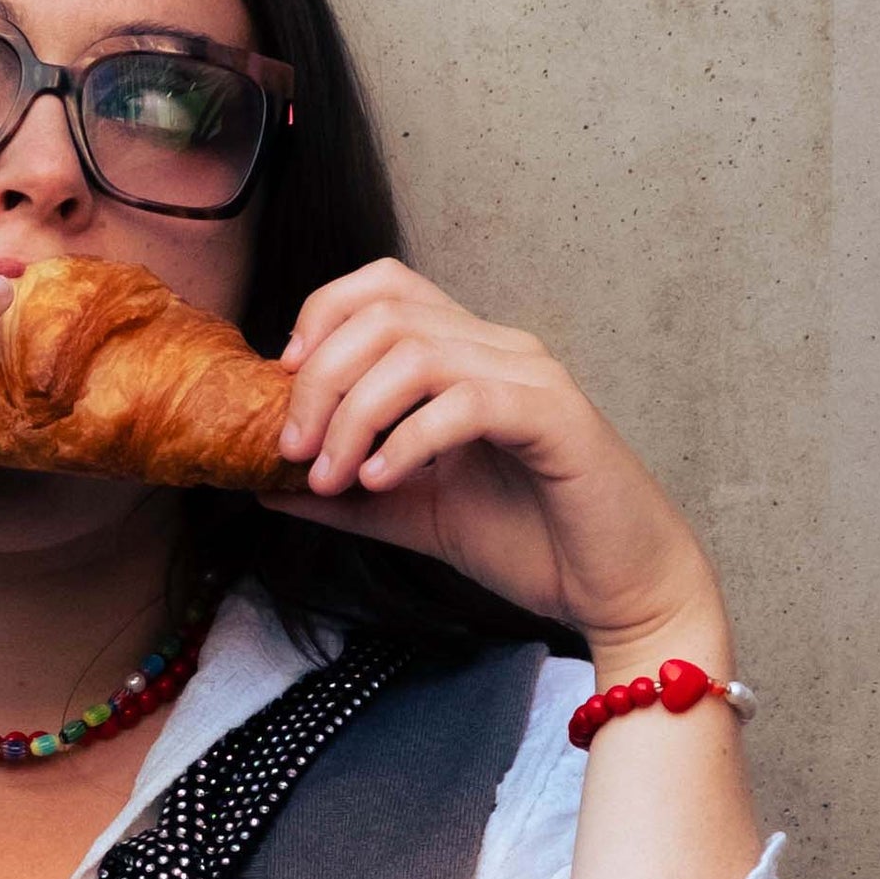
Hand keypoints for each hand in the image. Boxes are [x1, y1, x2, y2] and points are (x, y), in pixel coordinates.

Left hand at [269, 263, 726, 667]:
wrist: (619, 591)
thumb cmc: (528, 544)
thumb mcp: (410, 514)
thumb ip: (342, 495)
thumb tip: (260, 485)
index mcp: (467, 354)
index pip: (382, 287)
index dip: (320, 319)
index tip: (281, 390)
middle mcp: (499, 348)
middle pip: (384, 313)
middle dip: (320, 380)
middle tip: (292, 453)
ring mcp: (530, 377)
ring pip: (416, 351)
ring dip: (354, 415)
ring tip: (333, 479)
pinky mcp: (554, 418)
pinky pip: (465, 402)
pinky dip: (408, 439)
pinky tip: (381, 481)